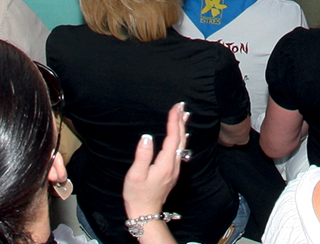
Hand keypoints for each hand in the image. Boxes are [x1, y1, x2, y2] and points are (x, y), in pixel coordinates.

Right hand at [123, 102, 186, 219]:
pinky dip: (181, 140)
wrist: (145, 213)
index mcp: (165, 164)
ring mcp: (174, 170)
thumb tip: (146, 137)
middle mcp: (173, 166)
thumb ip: (142, 155)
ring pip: (181, 145)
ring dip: (182, 129)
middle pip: (180, 140)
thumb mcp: (135, 175)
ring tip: (184, 116)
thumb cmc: (137, 195)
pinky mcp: (172, 174)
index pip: (172, 138)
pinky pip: (180, 152)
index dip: (174, 121)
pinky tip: (182, 136)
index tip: (175, 108)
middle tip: (182, 106)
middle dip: (180, 121)